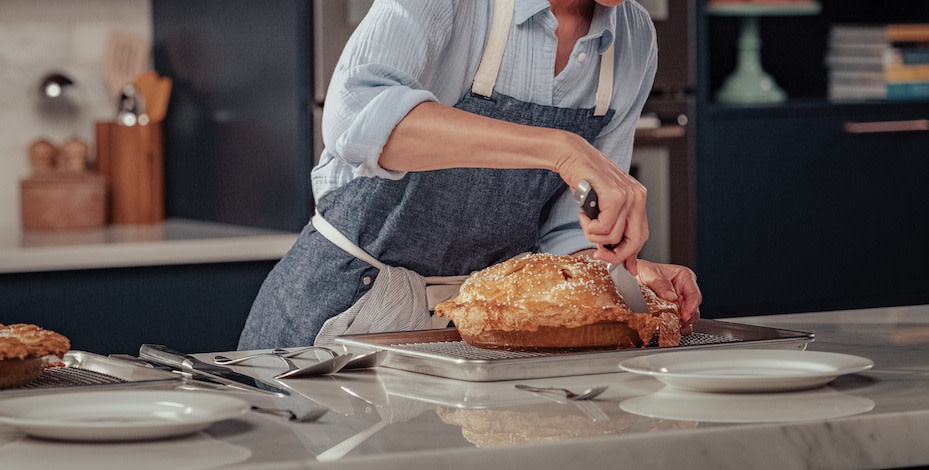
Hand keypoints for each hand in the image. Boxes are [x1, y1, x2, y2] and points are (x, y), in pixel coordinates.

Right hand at [553, 133, 647, 274]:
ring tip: (585, 220)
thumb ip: (613, 225)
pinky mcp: (615, 196)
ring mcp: (628, 196)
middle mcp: (638, 197)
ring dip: (593, 235)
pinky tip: (583, 215)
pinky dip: (589, 227)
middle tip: (598, 253)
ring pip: (613, 236)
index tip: (615, 261)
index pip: (641, 236)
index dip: (627, 254)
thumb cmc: (585, 180)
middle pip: (634, 241)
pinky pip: (603, 227)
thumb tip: (615, 254)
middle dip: (614, 254)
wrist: (572, 157)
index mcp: (638, 199)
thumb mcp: (603, 205)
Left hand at [635, 260, 701, 334]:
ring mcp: (680, 302)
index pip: (694, 294)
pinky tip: (670, 328)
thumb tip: (672, 297)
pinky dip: (677, 328)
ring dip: (682, 324)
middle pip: (694, 308)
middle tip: (675, 323)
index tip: (684, 316)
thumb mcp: (648, 273)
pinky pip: (681, 323)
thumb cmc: (640, 271)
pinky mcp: (674, 312)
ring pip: (689, 318)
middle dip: (686, 318)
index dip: (691, 307)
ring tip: (671, 325)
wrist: (628, 278)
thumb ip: (660, 283)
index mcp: (684, 277)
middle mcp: (684, 290)